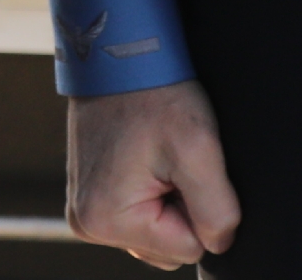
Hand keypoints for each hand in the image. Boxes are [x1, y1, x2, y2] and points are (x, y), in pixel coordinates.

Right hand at [69, 81, 240, 266]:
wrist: (119, 53)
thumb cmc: (154, 93)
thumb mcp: (199, 150)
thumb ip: (218, 212)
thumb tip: (219, 243)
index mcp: (107, 219)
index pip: (188, 248)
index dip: (199, 208)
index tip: (181, 165)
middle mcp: (86, 222)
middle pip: (167, 247)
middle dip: (180, 207)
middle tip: (170, 159)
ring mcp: (83, 210)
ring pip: (155, 233)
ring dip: (166, 200)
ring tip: (157, 155)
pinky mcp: (88, 195)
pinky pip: (137, 215)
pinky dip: (149, 192)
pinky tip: (145, 157)